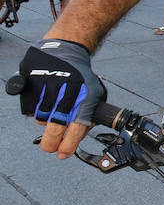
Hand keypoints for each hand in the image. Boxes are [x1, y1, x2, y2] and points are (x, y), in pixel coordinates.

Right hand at [15, 39, 105, 158]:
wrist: (68, 50)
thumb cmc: (81, 76)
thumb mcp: (94, 94)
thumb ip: (87, 115)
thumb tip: (78, 137)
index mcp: (85, 99)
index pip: (77, 129)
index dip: (68, 146)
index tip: (63, 154)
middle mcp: (67, 95)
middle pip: (55, 129)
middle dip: (51, 144)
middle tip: (50, 148)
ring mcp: (49, 89)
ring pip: (40, 119)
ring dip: (44, 123)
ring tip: (51, 115)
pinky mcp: (34, 83)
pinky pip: (29, 107)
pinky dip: (34, 110)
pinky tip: (43, 103)